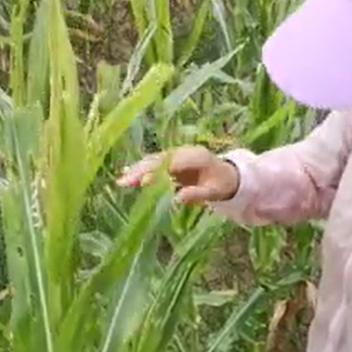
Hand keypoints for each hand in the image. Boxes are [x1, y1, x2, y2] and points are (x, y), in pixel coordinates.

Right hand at [117, 145, 239, 204]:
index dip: (156, 172)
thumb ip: (197, 194)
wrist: (229, 175)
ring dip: (138, 169)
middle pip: (159, 160)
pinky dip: (142, 168)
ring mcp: (178, 155)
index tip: (142, 182)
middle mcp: (184, 152)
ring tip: (122, 180)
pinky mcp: (173, 160)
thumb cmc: (223, 184)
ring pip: (155, 160)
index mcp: (196, 157)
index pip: (172, 164)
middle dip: (140, 170)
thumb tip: (177, 199)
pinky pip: (156, 163)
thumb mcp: (215, 192)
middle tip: (124, 182)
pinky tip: (128, 173)